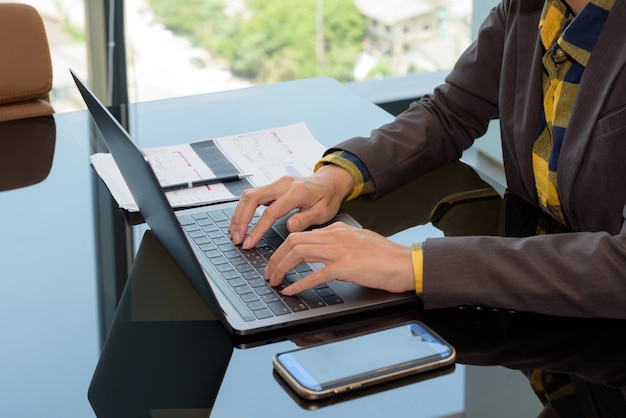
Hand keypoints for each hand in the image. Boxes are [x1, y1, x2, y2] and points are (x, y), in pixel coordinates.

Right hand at [229, 164, 353, 248]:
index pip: (270, 211)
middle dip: (240, 220)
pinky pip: (252, 196)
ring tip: (235, 233)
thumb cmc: (328, 198)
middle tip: (237, 239)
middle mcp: (283, 184)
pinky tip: (240, 222)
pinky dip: (243, 209)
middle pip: (252, 198)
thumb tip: (289, 227)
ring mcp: (276, 183)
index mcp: (296, 191)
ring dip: (238, 214)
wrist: (330, 182)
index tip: (249, 243)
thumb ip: (305, 219)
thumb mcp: (324, 212)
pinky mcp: (272, 186)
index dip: (257, 229)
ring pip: (249, 195)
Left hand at [265, 222, 415, 294]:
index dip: (283, 249)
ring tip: (275, 281)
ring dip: (282, 268)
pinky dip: (300, 284)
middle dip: (275, 257)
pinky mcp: (347, 266)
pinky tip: (292, 291)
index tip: (276, 261)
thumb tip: (320, 255)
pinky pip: (316, 274)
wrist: (408, 263)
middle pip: (293, 241)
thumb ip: (339, 245)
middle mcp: (337, 236)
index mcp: (338, 230)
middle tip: (269, 273)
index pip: (301, 234)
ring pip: (299, 253)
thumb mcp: (358, 243)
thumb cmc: (386, 257)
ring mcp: (341, 250)